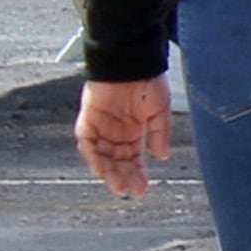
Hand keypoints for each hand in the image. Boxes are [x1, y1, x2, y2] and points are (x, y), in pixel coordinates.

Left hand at [76, 78, 172, 199]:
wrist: (131, 61)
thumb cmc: (147, 79)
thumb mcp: (160, 110)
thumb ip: (160, 133)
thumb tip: (162, 155)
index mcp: (134, 130)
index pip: (133, 159)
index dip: (138, 173)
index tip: (143, 188)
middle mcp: (116, 132)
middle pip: (118, 162)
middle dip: (125, 177)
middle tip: (132, 190)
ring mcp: (101, 128)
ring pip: (102, 158)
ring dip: (110, 172)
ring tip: (119, 185)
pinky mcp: (87, 121)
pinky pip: (88, 144)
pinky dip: (94, 157)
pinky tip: (103, 168)